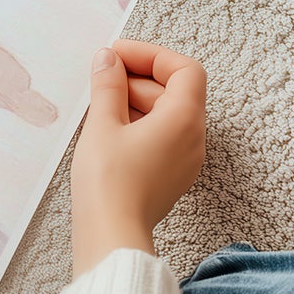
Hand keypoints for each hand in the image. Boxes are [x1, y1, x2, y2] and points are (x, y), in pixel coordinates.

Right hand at [69, 39, 206, 277]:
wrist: (111, 237)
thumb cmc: (109, 182)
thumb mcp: (103, 123)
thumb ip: (108, 84)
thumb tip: (108, 60)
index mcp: (185, 120)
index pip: (184, 69)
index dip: (151, 55)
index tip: (118, 55)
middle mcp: (193, 139)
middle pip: (175, 90)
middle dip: (138, 76)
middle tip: (102, 74)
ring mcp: (184, 160)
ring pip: (167, 113)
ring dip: (136, 98)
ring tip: (100, 100)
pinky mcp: (169, 176)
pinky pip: (161, 135)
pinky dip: (138, 121)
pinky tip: (107, 126)